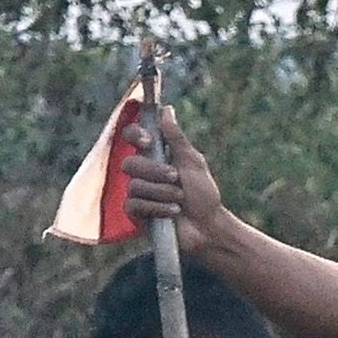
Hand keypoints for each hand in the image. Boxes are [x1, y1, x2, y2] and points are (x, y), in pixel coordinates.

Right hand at [117, 106, 226, 251]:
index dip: (134, 134)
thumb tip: (166, 109)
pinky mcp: (135, 213)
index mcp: (154, 155)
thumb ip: (176, 138)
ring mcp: (137, 192)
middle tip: (176, 178)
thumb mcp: (193, 162)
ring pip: (134, 184)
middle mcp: (142, 172)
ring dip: (162, 192)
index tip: (149, 140)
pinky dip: (157, 207)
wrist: (208, 227)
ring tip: (180, 200)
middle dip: (155, 171)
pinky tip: (173, 212)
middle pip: (130, 162)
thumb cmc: (204, 195)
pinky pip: (135, 204)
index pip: (131, 136)